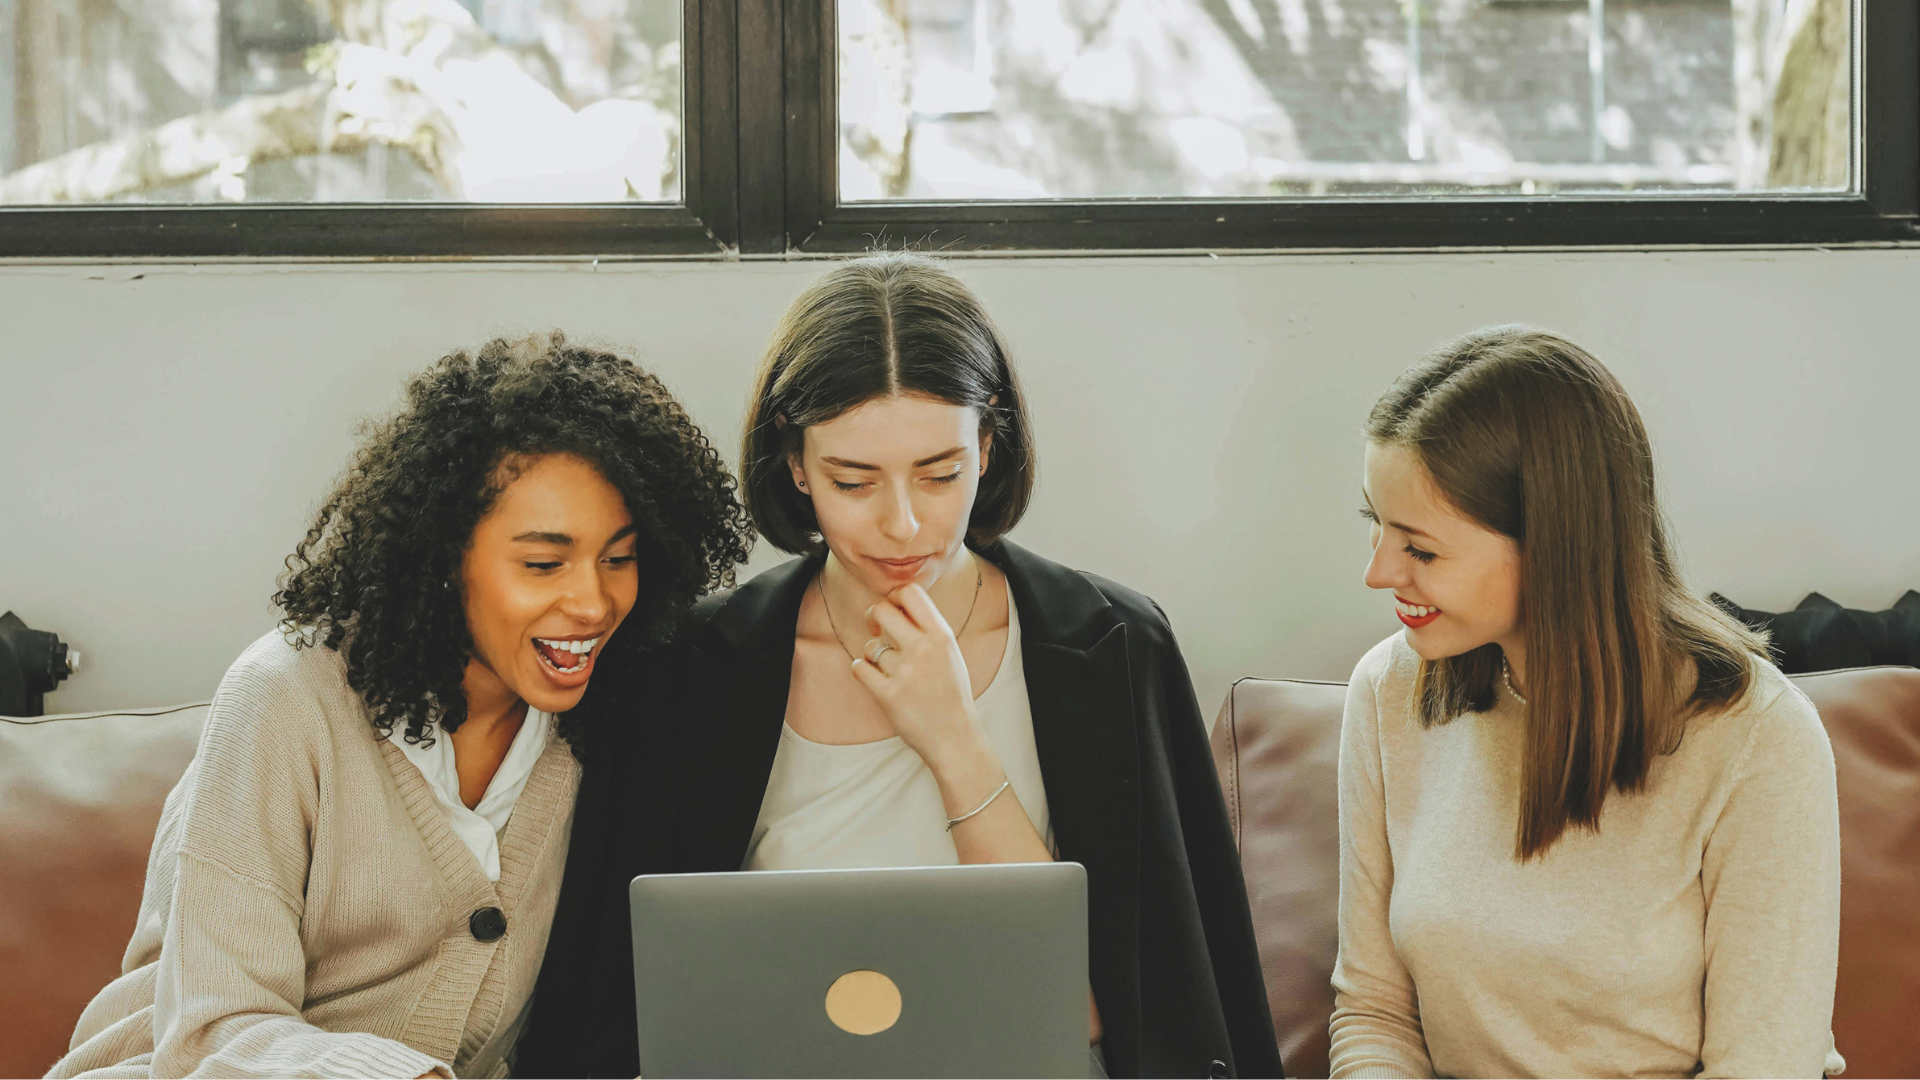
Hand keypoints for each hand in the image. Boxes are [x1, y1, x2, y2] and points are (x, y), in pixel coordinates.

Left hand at [849, 582, 982, 772]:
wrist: (954, 736)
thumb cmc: (950, 693)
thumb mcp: (950, 652)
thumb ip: (928, 628)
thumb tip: (897, 603)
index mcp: (942, 635)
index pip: (910, 592)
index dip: (894, 597)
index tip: (893, 611)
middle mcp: (924, 648)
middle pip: (881, 610)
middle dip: (872, 617)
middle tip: (876, 630)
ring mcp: (905, 672)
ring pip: (870, 646)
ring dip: (873, 656)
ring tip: (890, 672)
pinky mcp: (888, 694)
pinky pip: (859, 668)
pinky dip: (862, 671)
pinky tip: (876, 679)